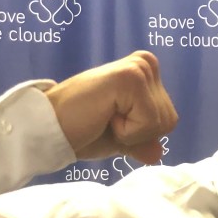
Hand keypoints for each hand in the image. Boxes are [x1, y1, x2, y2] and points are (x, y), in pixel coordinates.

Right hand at [44, 51, 177, 163]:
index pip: (168, 120)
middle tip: (104, 119)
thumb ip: (141, 143)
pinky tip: (103, 115)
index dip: (140, 134)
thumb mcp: (119, 139)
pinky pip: (149, 122)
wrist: (49, 129)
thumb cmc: (80, 130)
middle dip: (137, 134)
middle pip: (168, 121)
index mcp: (146, 72)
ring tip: (103, 116)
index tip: (110, 122)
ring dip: (130, 132)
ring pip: (160, 123)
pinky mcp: (131, 77)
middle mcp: (146, 64)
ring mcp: (139, 68)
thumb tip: (158, 153)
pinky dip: (126, 131)